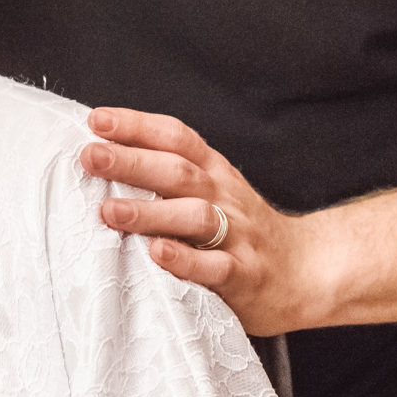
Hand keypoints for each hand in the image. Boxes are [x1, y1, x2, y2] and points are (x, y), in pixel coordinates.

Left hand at [80, 107, 328, 335]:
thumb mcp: (213, 190)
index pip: (175, 138)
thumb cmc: (242, 230)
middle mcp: (224, 196)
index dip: (137, 126)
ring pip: (193, 216)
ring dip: (149, 211)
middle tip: (90, 157)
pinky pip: (214, 266)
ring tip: (110, 210)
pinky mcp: (243, 275)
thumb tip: (105, 155)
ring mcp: (236, 236)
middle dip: (132, 161)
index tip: (97, 121)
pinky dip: (184, 260)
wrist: (306, 271)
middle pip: (177, 171)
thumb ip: (169, 174)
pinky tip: (156, 254)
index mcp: (214, 172)